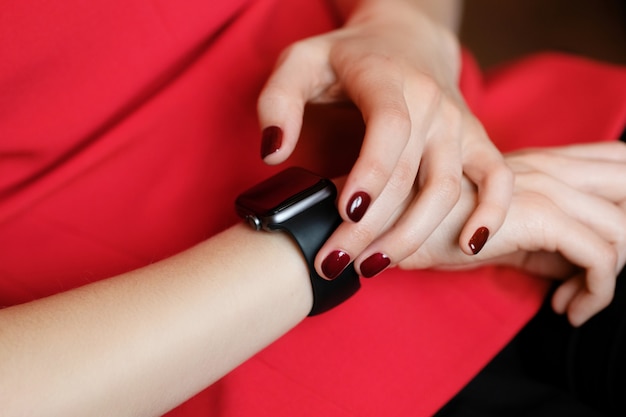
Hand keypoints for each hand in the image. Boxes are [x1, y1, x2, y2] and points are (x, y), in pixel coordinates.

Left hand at [257, 0, 512, 279]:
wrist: (405, 39)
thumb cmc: (346, 57)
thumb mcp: (300, 63)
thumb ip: (278, 102)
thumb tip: (273, 153)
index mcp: (387, 78)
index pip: (389, 127)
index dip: (370, 174)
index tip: (343, 213)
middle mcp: (431, 102)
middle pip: (410, 175)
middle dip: (370, 227)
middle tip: (333, 262)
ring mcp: (457, 123)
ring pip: (447, 189)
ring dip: (412, 235)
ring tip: (372, 266)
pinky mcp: (475, 140)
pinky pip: (498, 179)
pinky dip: (492, 214)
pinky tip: (468, 246)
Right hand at [398, 142, 625, 325]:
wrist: (390, 223)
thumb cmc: (433, 228)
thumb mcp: (498, 232)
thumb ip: (544, 242)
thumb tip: (579, 270)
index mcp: (542, 164)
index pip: (616, 160)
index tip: (610, 255)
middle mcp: (549, 168)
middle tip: (603, 275)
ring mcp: (545, 188)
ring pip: (623, 227)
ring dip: (612, 276)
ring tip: (578, 300)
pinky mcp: (538, 216)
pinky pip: (600, 256)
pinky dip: (595, 292)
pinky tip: (565, 308)